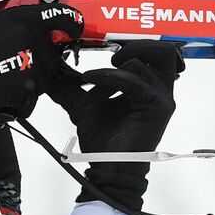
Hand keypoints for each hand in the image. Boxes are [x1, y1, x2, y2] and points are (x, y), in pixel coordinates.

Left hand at [47, 41, 183, 211]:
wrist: (109, 168)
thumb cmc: (104, 143)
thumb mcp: (83, 107)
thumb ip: (71, 88)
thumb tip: (51, 74)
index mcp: (148, 87)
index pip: (149, 53)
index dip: (126, 46)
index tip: (100, 48)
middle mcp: (159, 90)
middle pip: (163, 51)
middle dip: (135, 46)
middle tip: (111, 56)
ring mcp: (162, 98)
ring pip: (143, 63)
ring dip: (113, 67)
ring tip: (94, 75)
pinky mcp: (157, 107)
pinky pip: (134, 81)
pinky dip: (108, 77)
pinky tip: (90, 81)